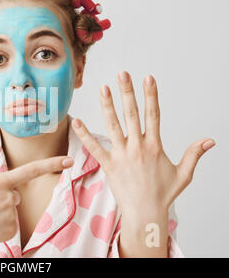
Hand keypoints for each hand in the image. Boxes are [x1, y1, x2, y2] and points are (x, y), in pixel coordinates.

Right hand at [0, 155, 73, 255]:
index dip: (52, 164)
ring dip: (1, 210)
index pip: (30, 170)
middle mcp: (8, 198)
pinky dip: (1, 224)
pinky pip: (11, 223)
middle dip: (3, 196)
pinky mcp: (11, 231)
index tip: (69, 160)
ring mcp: (11, 216)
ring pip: (12, 208)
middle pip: (15, 193)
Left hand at [71, 71, 214, 214]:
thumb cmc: (164, 194)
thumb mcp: (183, 174)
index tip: (148, 78)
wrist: (145, 213)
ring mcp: (121, 155)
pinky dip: (84, 135)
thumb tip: (210, 141)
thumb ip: (194, 155)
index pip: (153, 114)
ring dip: (108, 106)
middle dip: (128, 92)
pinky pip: (94, 147)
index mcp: (155, 146)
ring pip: (113, 125)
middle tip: (123, 74)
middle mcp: (137, 147)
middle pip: (132, 114)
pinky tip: (77, 121)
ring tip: (103, 88)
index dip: (151, 95)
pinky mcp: (108, 165)